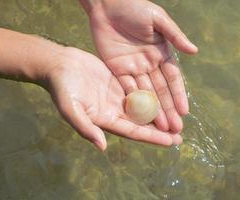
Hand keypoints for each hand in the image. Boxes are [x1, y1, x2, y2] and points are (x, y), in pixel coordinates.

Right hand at [45, 47, 181, 150]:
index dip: (153, 137)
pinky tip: (166, 94)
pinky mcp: (119, 80)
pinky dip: (152, 93)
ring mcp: (118, 95)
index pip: (134, 131)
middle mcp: (115, 109)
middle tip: (180, 134)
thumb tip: (102, 147)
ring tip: (177, 117)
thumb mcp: (71, 109)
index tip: (171, 141)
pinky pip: (139, 88)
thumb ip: (86, 128)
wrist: (58, 65)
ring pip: (143, 105)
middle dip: (161, 129)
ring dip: (160, 111)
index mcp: (106, 119)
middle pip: (142, 121)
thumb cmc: (61, 88)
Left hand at [82, 0, 197, 132]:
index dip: (178, 95)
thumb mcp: (158, 19)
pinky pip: (127, 88)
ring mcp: (133, 68)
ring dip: (153, 110)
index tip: (184, 112)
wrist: (107, 4)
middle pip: (160, 90)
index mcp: (161, 53)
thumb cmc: (135, 7)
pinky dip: (133, 102)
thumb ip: (175, 36)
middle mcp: (149, 64)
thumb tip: (194, 51)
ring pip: (145, 93)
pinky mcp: (117, 69)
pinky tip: (140, 116)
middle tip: (175, 129)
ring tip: (161, 128)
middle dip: (168, 109)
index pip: (172, 79)